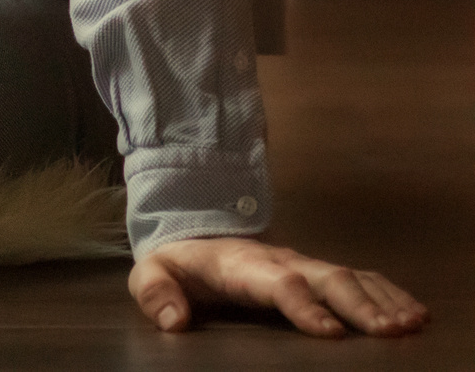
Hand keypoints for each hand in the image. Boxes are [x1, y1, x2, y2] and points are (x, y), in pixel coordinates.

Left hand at [130, 236, 427, 337]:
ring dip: (382, 300)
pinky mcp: (318, 271)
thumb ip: (155, 293)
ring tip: (410, 324)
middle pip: (327, 277)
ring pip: (351, 276)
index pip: (278, 282)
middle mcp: (281, 261)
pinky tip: (413, 313)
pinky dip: (389, 293)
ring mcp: (304, 264)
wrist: (193, 231)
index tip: (330, 331)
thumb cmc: (177, 262)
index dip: (304, 305)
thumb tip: (173, 320)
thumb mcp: (151, 273)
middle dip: (359, 304)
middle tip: (388, 331)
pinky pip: (361, 278)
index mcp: (242, 264)